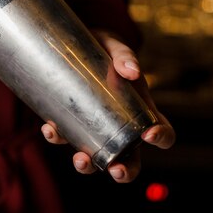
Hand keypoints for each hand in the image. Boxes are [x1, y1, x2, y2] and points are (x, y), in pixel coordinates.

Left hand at [41, 30, 175, 182]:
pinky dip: (57, 137)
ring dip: (88, 166)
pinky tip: (50, 129)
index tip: (149, 134)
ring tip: (81, 159)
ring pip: (95, 158)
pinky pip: (64, 137)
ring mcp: (93, 127)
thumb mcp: (113, 45)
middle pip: (130, 159)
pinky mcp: (68, 122)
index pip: (162, 132)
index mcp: (140, 109)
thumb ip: (123, 55)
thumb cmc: (101, 45)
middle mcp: (119, 126)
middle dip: (125, 171)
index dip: (162, 137)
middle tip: (116, 169)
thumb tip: (131, 72)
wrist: (69, 42)